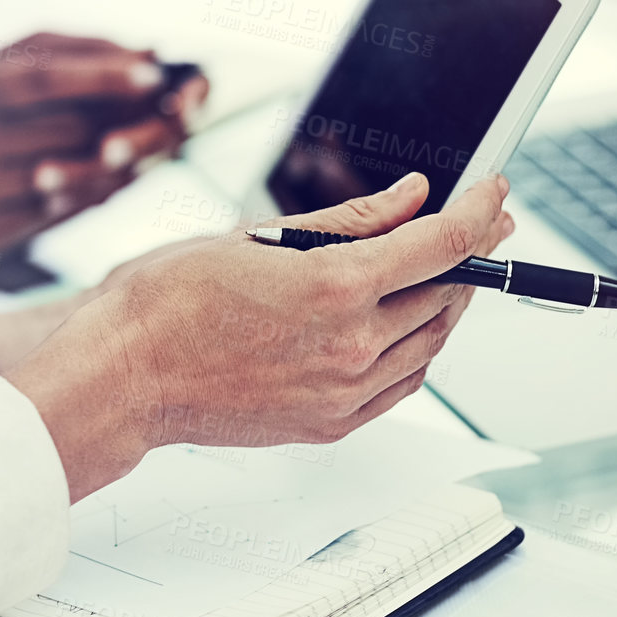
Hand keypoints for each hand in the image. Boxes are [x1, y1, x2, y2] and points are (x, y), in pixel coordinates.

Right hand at [0, 35, 207, 270]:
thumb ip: (14, 68)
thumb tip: (107, 55)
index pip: (42, 77)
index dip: (103, 72)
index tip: (154, 68)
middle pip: (69, 129)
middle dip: (129, 119)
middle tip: (180, 109)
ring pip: (71, 175)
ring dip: (123, 162)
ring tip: (160, 144)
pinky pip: (56, 213)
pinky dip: (94, 194)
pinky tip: (120, 180)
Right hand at [5, 171, 514, 500]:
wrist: (123, 377)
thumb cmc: (168, 301)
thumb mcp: (260, 235)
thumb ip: (352, 220)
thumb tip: (411, 198)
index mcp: (334, 287)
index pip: (443, 243)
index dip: (480, 211)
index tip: (493, 192)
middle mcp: (349, 345)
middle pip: (447, 292)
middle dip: (471, 252)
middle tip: (479, 224)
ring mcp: (342, 392)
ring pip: (430, 342)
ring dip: (447, 301)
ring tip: (441, 270)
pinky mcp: (330, 424)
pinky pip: (402, 384)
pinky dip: (418, 349)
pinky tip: (406, 324)